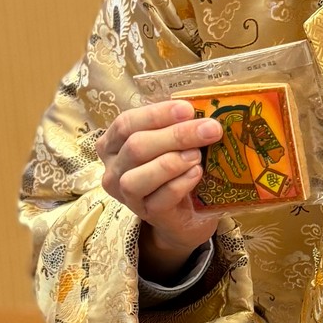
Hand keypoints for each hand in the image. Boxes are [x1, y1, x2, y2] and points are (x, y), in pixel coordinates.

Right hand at [98, 100, 222, 277]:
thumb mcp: (171, 143)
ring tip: (198, 155)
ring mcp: (126, 194)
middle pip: (136, 147)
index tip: (187, 109)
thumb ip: (176, 125)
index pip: (126, 123)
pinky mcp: (146, 213)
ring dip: (172, 162)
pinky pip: (160, 198)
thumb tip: (202, 109)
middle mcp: (113, 169)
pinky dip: (180, 183)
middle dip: (176, 135)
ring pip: (138, 177)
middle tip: (210, 129)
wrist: (185, 213)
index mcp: (113, 144)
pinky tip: (197, 173)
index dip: (156, 115)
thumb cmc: (175, 170)